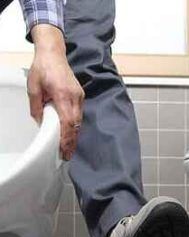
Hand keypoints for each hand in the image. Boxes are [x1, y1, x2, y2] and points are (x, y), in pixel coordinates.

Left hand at [28, 25, 84, 160]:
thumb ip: (36, 106)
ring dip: (74, 135)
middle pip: (76, 125)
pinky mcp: (80, 96)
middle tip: (67, 155)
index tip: (64, 150)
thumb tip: (39, 122)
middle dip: (71, 141)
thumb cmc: (42, 68)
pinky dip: (75, 126)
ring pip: (79, 121)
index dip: (67, 138)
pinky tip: (70, 133)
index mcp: (63, 94)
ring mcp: (79, 97)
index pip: (67, 122)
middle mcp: (74, 97)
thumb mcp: (33, 87)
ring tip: (68, 148)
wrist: (53, 53)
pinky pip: (79, 115)